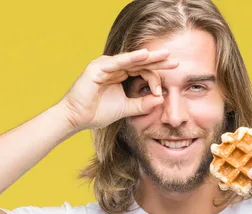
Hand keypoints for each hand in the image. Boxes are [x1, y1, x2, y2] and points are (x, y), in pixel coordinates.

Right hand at [59, 48, 178, 130]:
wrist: (76, 119)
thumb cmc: (95, 113)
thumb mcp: (125, 109)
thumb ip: (141, 104)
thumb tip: (160, 100)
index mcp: (118, 74)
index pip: (141, 70)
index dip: (154, 77)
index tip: (162, 92)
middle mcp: (112, 67)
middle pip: (139, 62)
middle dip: (157, 61)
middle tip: (175, 61)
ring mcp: (104, 65)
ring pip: (131, 60)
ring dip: (148, 57)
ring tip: (164, 56)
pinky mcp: (97, 68)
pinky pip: (118, 62)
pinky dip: (132, 58)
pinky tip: (145, 55)